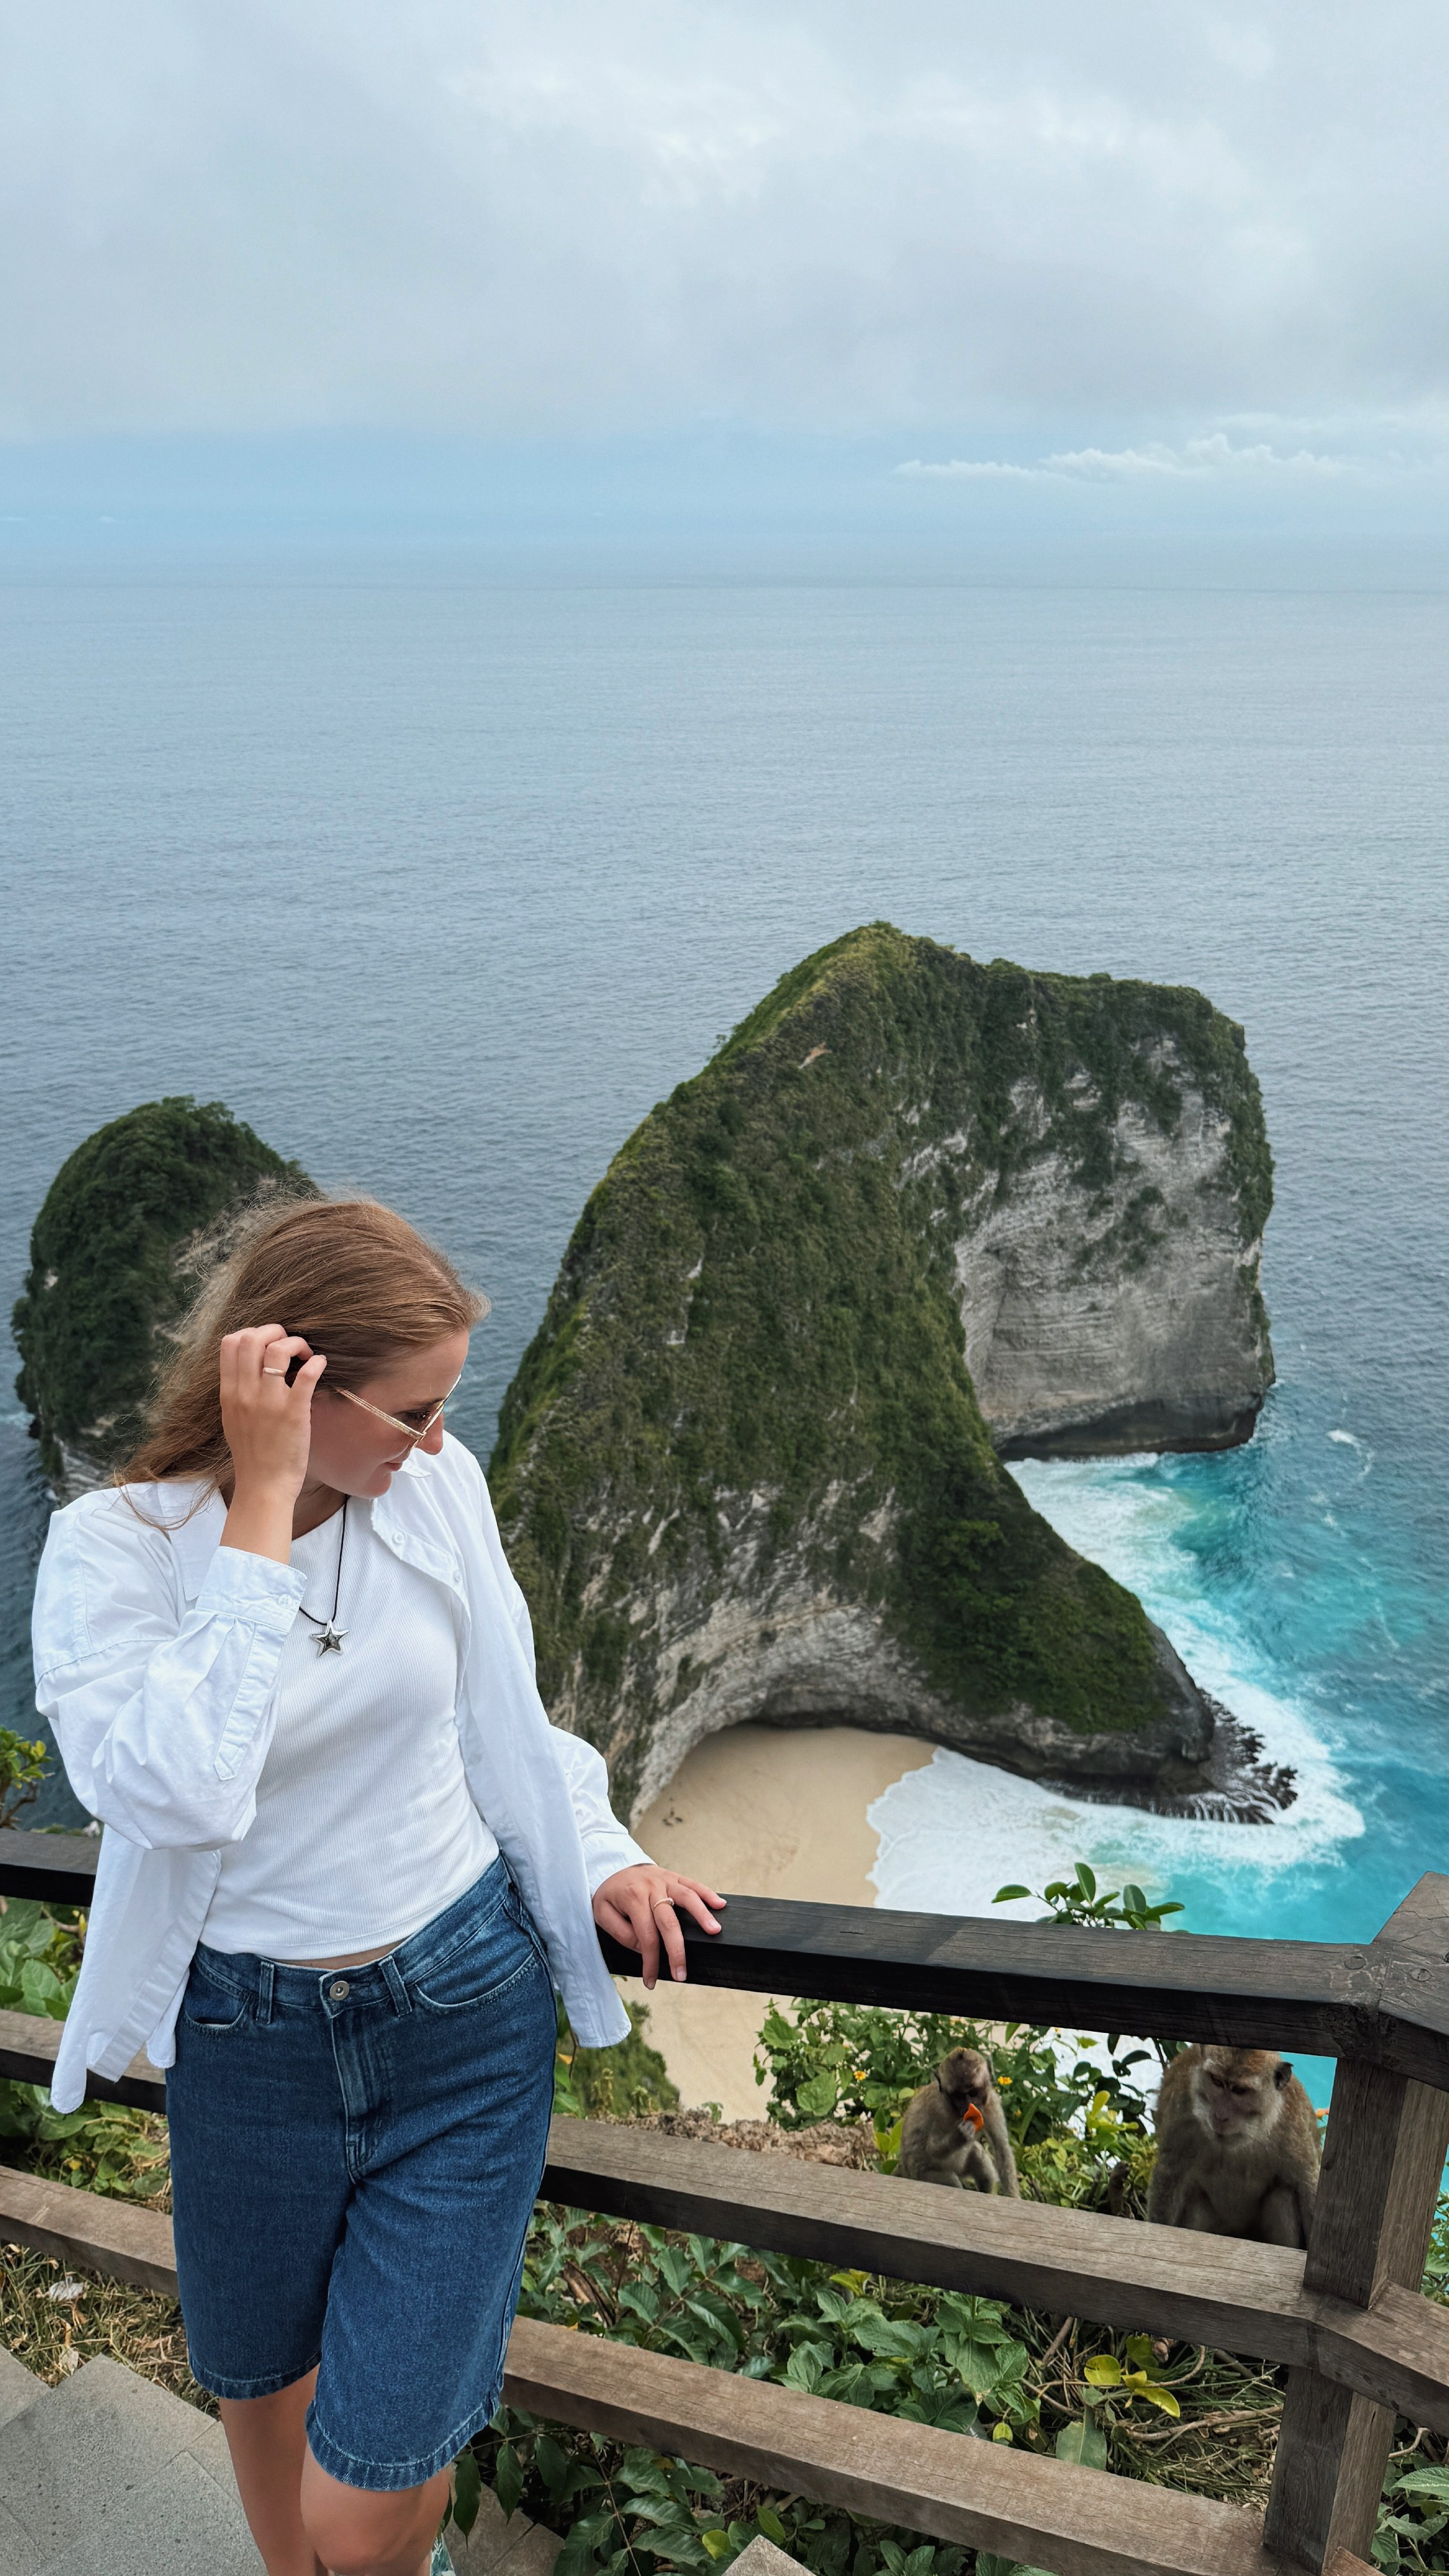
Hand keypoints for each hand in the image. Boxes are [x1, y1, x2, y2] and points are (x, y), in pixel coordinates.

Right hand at [218, 1326, 327, 1562]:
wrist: (263, 1487)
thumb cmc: (252, 1455)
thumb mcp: (232, 1419)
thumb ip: (238, 1392)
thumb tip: (250, 1368)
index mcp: (229, 1393)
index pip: (230, 1343)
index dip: (252, 1332)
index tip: (268, 1342)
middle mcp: (245, 1393)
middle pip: (252, 1338)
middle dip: (274, 1330)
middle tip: (290, 1343)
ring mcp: (269, 1402)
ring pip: (277, 1350)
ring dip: (296, 1343)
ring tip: (306, 1354)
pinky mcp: (294, 1413)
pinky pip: (306, 1375)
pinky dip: (316, 1362)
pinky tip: (320, 1364)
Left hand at [592, 1866, 724, 1987]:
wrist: (612, 1866)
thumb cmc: (609, 1894)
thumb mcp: (602, 1914)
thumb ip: (621, 1932)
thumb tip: (644, 1948)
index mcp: (632, 1898)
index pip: (646, 1936)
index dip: (651, 1961)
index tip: (651, 1980)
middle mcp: (651, 1887)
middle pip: (669, 1921)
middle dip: (677, 1951)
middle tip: (682, 1974)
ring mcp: (665, 1879)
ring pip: (687, 1897)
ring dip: (702, 1915)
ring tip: (715, 1931)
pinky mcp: (674, 1876)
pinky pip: (693, 1883)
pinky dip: (707, 1893)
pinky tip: (720, 1905)